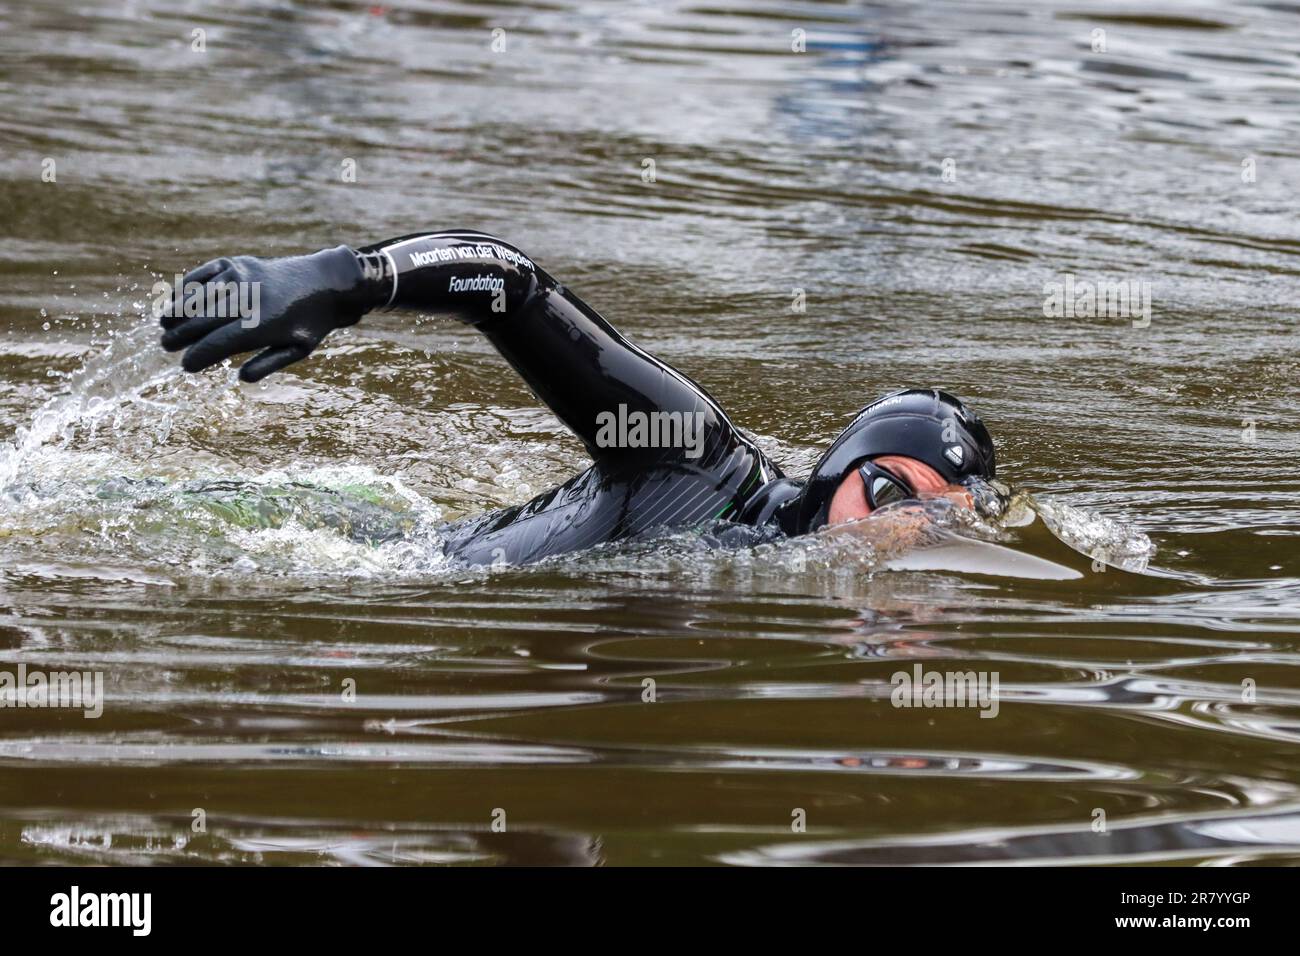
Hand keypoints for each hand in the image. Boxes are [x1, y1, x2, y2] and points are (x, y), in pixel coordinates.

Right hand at [158, 245, 371, 381]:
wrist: (325, 282)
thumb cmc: (310, 322)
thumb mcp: (298, 349)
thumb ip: (269, 364)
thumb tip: (239, 378)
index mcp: (263, 324)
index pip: (220, 343)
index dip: (199, 356)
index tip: (186, 366)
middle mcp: (248, 298)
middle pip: (203, 320)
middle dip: (181, 335)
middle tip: (165, 347)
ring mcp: (241, 276)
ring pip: (199, 295)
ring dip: (178, 311)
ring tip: (164, 325)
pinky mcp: (237, 262)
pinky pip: (204, 274)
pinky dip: (187, 287)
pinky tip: (176, 299)